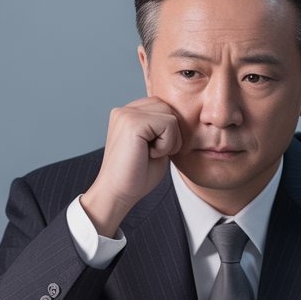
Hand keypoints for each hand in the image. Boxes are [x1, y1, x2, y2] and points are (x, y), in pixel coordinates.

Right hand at [80, 97, 180, 235]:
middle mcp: (124, 110)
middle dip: (170, 133)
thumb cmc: (137, 175)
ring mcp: (126, 114)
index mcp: (127, 114)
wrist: (118, 194)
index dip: (166, 130)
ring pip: (171, 115)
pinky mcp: (132, 122)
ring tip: (150, 153)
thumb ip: (162, 127)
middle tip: (153, 153)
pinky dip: (166, 144)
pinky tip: (149, 155)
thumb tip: (182, 116)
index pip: (161, 106)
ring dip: (169, 139)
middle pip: (168, 107)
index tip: (151, 150)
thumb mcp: (155, 145)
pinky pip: (169, 124)